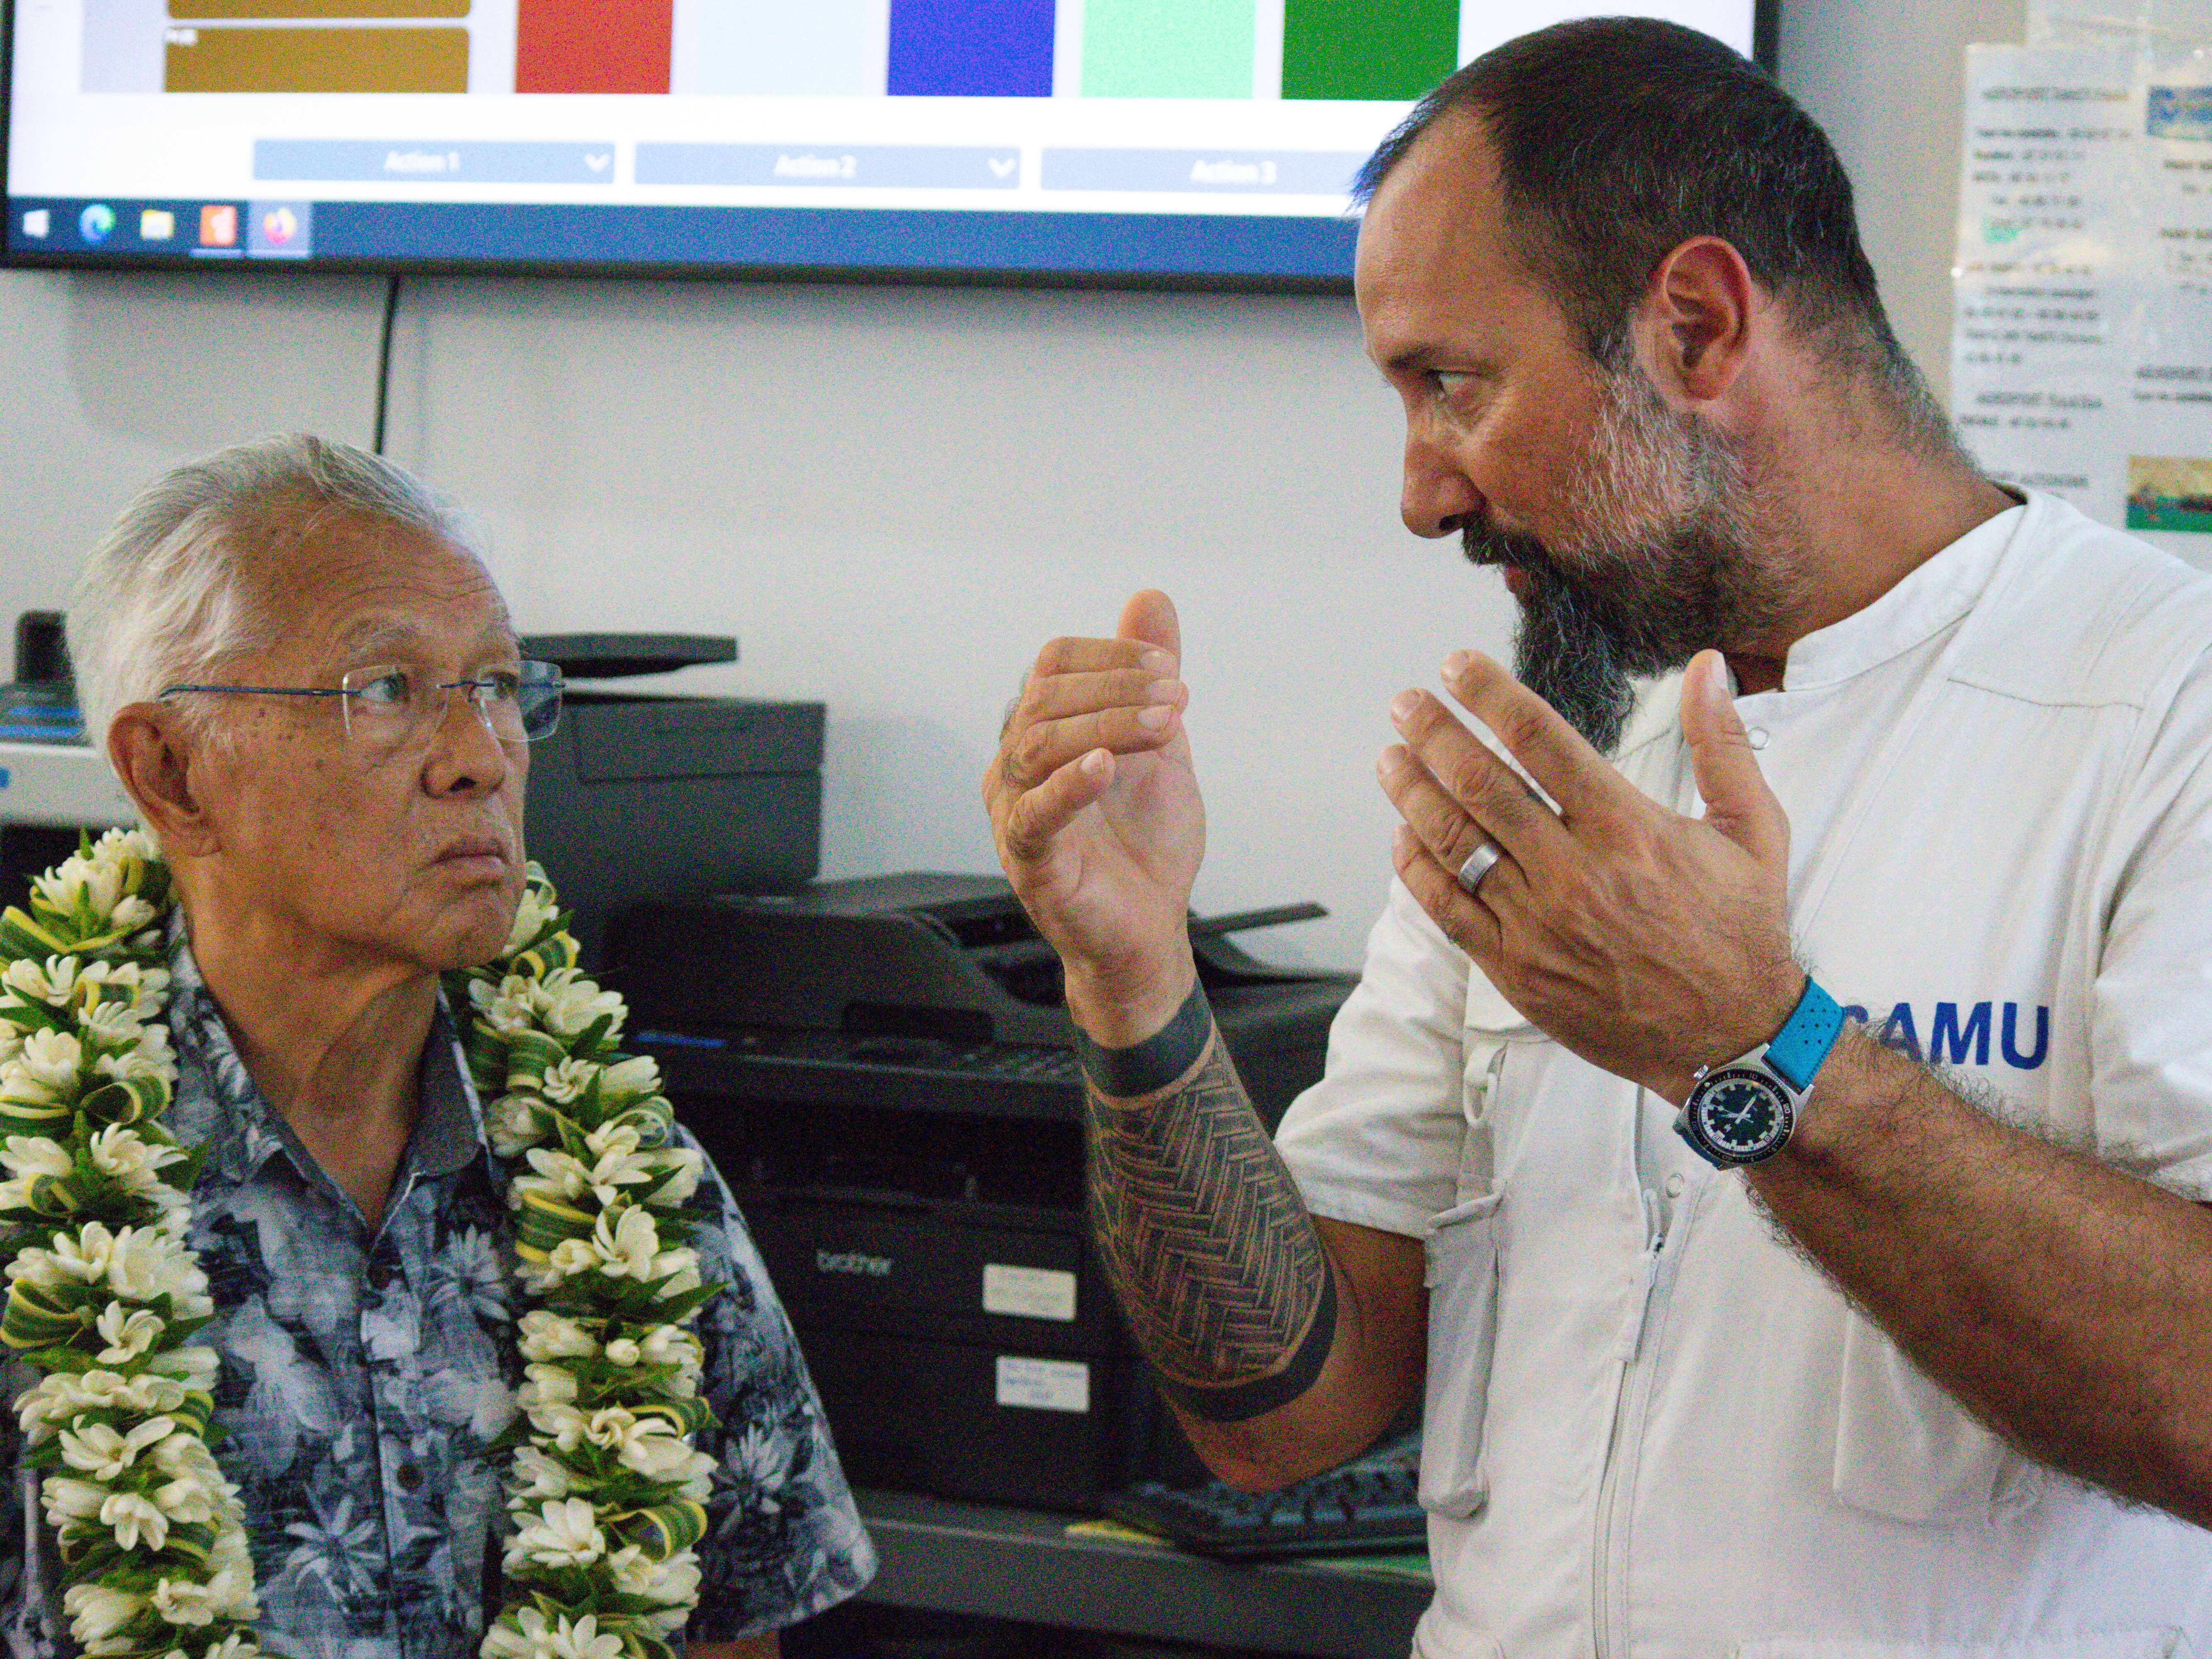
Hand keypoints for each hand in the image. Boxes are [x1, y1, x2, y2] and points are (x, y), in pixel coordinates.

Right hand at [984, 591, 1202, 1041]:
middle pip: (1045, 698)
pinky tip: (1104, 765)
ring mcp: (1015, 809)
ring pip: (1037, 743)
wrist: (1150, 926)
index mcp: (1042, 731)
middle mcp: (1016, 764)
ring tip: (1163, 725)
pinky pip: (1034, 812)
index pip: (1055, 664)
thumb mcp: (1159, 742)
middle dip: (1116, 688)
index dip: (1111, 655)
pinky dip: (1068, 783)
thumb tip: (1151, 597)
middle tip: (1177, 697)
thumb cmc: (1143, 842)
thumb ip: (1149, 674)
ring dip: (1106, 723)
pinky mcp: (1028, 856)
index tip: (1169, 668)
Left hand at [1377, 648, 1801, 1100]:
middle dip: (1434, 735)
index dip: (1488, 695)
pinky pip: (1448, 910)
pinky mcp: (1516, 970)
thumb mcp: (1754, 829)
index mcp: (1627, 830)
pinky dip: (1418, 869)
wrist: (1731, 1039)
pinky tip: (1404, 836)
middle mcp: (1574, 873)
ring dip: (1412, 794)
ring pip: (1454, 844)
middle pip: (1480, 785)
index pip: (1538, 740)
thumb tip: (1706, 668)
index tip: (1457, 668)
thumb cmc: (1740, 934)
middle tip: (1407, 705)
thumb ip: (1723, 743)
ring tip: (1392, 759)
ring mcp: (1538, 924)